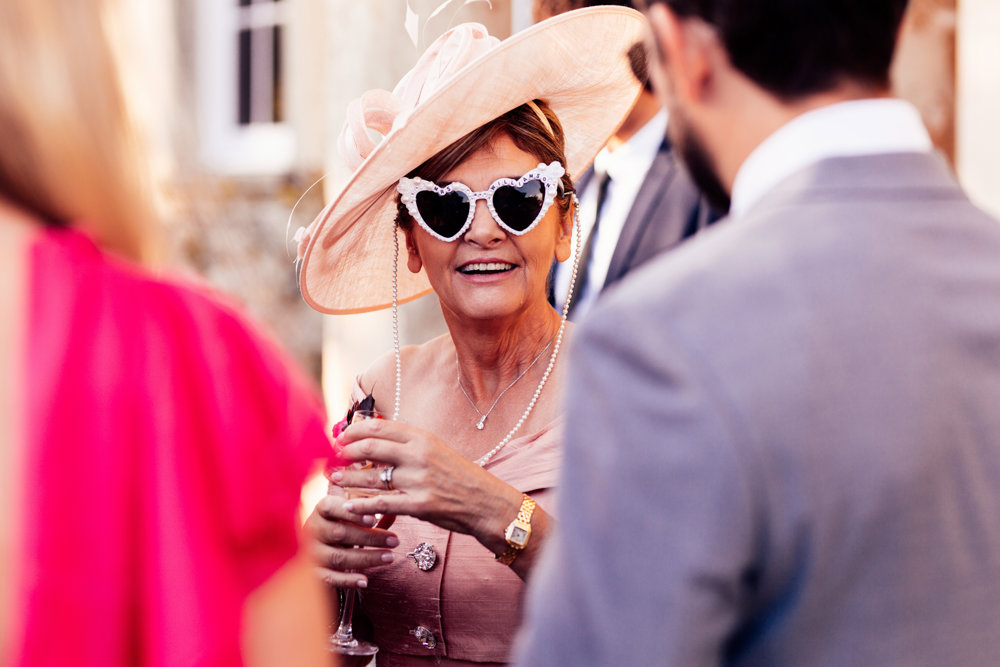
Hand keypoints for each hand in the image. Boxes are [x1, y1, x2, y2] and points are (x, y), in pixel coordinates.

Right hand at [304, 490, 398, 588]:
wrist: (317, 547)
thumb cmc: (340, 525)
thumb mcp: (351, 514)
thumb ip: (370, 510)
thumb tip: (393, 509)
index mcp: (321, 510)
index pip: (331, 507)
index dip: (352, 514)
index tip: (374, 520)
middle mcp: (312, 530)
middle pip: (339, 533)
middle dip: (370, 537)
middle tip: (394, 540)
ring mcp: (310, 553)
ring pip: (338, 557)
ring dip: (366, 558)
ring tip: (389, 557)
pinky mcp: (312, 573)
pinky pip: (329, 578)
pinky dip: (347, 581)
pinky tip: (365, 581)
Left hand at [332, 418, 522, 545]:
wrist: (486, 502)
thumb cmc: (460, 477)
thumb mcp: (437, 451)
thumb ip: (409, 445)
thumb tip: (379, 439)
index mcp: (422, 438)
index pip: (380, 427)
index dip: (354, 430)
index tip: (340, 436)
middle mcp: (419, 455)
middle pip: (371, 447)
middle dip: (346, 451)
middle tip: (331, 456)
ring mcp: (419, 480)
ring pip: (373, 476)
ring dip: (349, 477)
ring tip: (334, 478)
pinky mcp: (420, 505)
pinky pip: (383, 503)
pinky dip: (362, 505)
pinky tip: (348, 505)